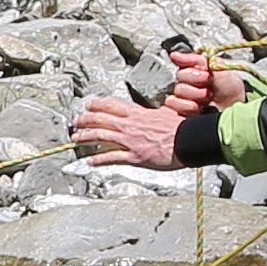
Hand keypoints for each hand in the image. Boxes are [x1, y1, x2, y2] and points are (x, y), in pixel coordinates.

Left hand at [71, 94, 201, 170]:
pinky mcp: (134, 157)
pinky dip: (99, 160)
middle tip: (76, 122)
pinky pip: (112, 158)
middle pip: (101, 120)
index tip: (89, 105)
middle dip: (85, 120)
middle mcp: (130, 126)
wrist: (190, 140)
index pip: (112, 105)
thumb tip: (153, 113)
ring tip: (76, 139)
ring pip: (101, 137)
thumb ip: (153, 115)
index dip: (97, 105)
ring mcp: (130, 142)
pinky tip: (91, 161)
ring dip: (86, 138)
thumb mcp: (166, 115)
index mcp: (138, 114)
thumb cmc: (182, 129)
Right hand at [161, 49, 254, 112]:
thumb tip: (173, 55)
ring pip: (178, 90)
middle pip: (181, 76)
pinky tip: (198, 107)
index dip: (194, 67)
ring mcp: (184, 96)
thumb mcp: (218, 68)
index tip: (207, 73)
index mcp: (196, 70)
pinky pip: (173, 103)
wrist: (235, 108)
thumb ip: (196, 60)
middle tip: (209, 85)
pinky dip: (186, 105)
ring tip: (207, 98)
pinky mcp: (181, 110)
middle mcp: (188, 82)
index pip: (183, 62)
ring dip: (194, 94)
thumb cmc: (230, 89)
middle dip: (197, 80)